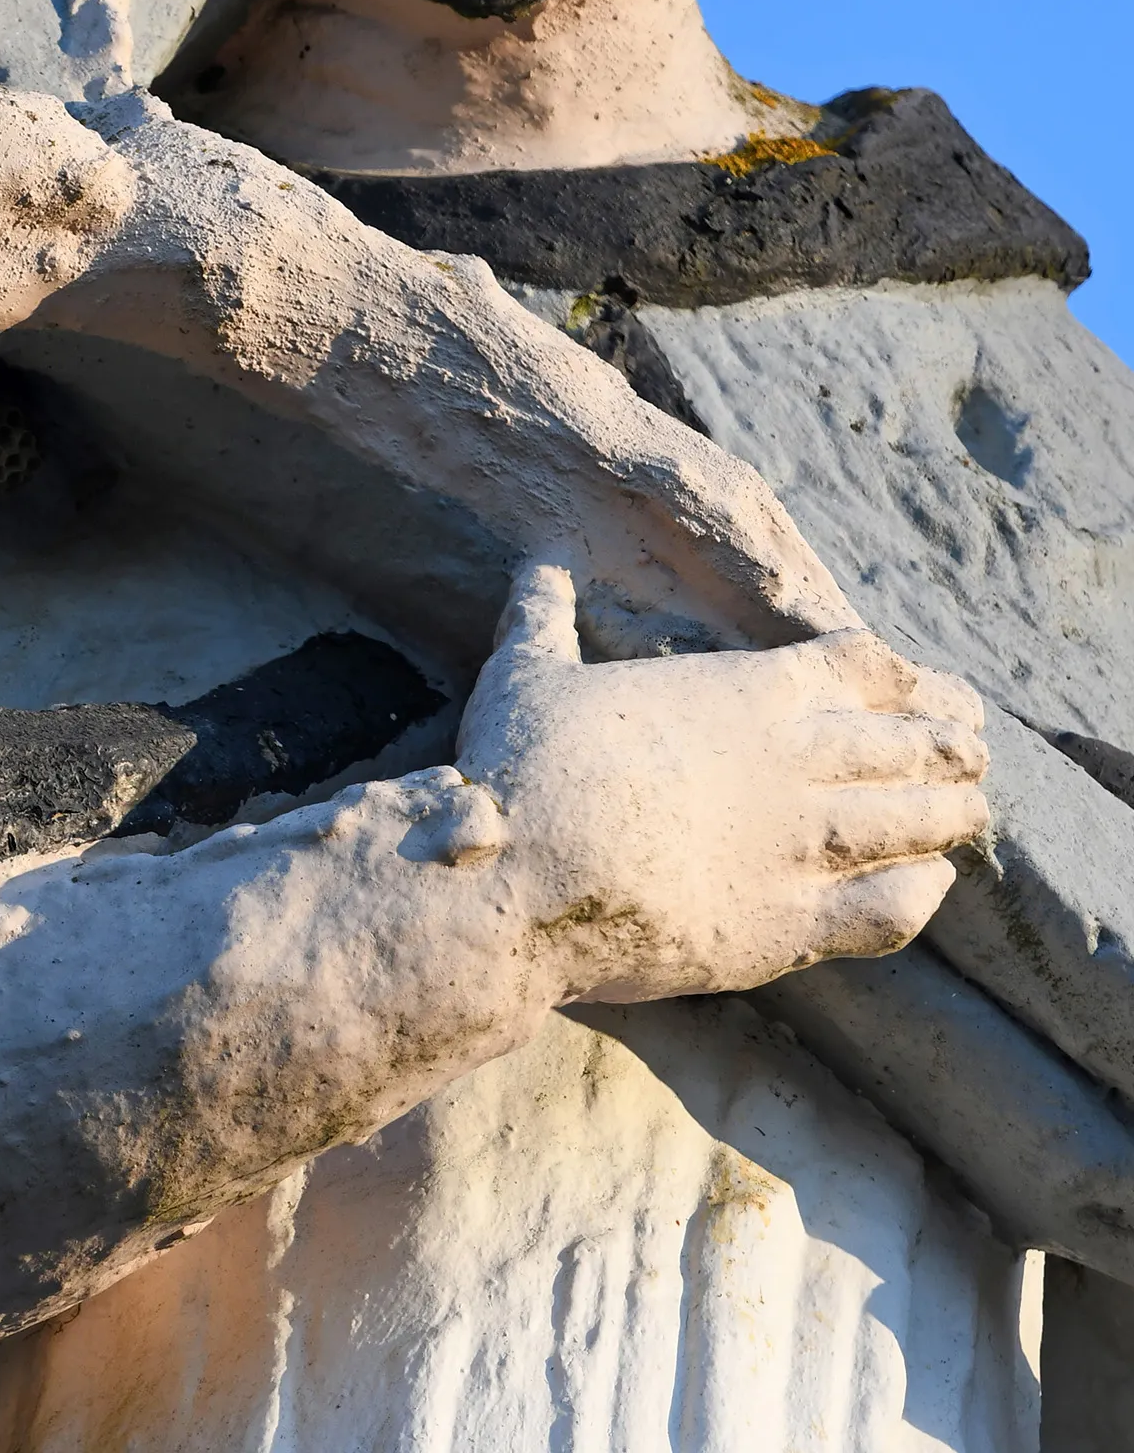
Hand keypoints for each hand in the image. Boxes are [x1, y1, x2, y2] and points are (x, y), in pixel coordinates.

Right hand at [457, 564, 987, 1004]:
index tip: (924, 685)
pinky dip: (920, 893)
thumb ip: (542, 619)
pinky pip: (889, 909)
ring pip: (913, 821)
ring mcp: (800, 846)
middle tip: (974, 747)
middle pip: (904, 743)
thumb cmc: (523, 764)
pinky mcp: (791, 925)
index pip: (856, 667)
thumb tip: (531, 568)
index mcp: (744, 692)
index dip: (898, 675)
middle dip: (946, 742)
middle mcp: (791, 762)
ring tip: (974, 809)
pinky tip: (930, 885)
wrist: (520, 871)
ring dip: (950, 812)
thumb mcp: (527, 672)